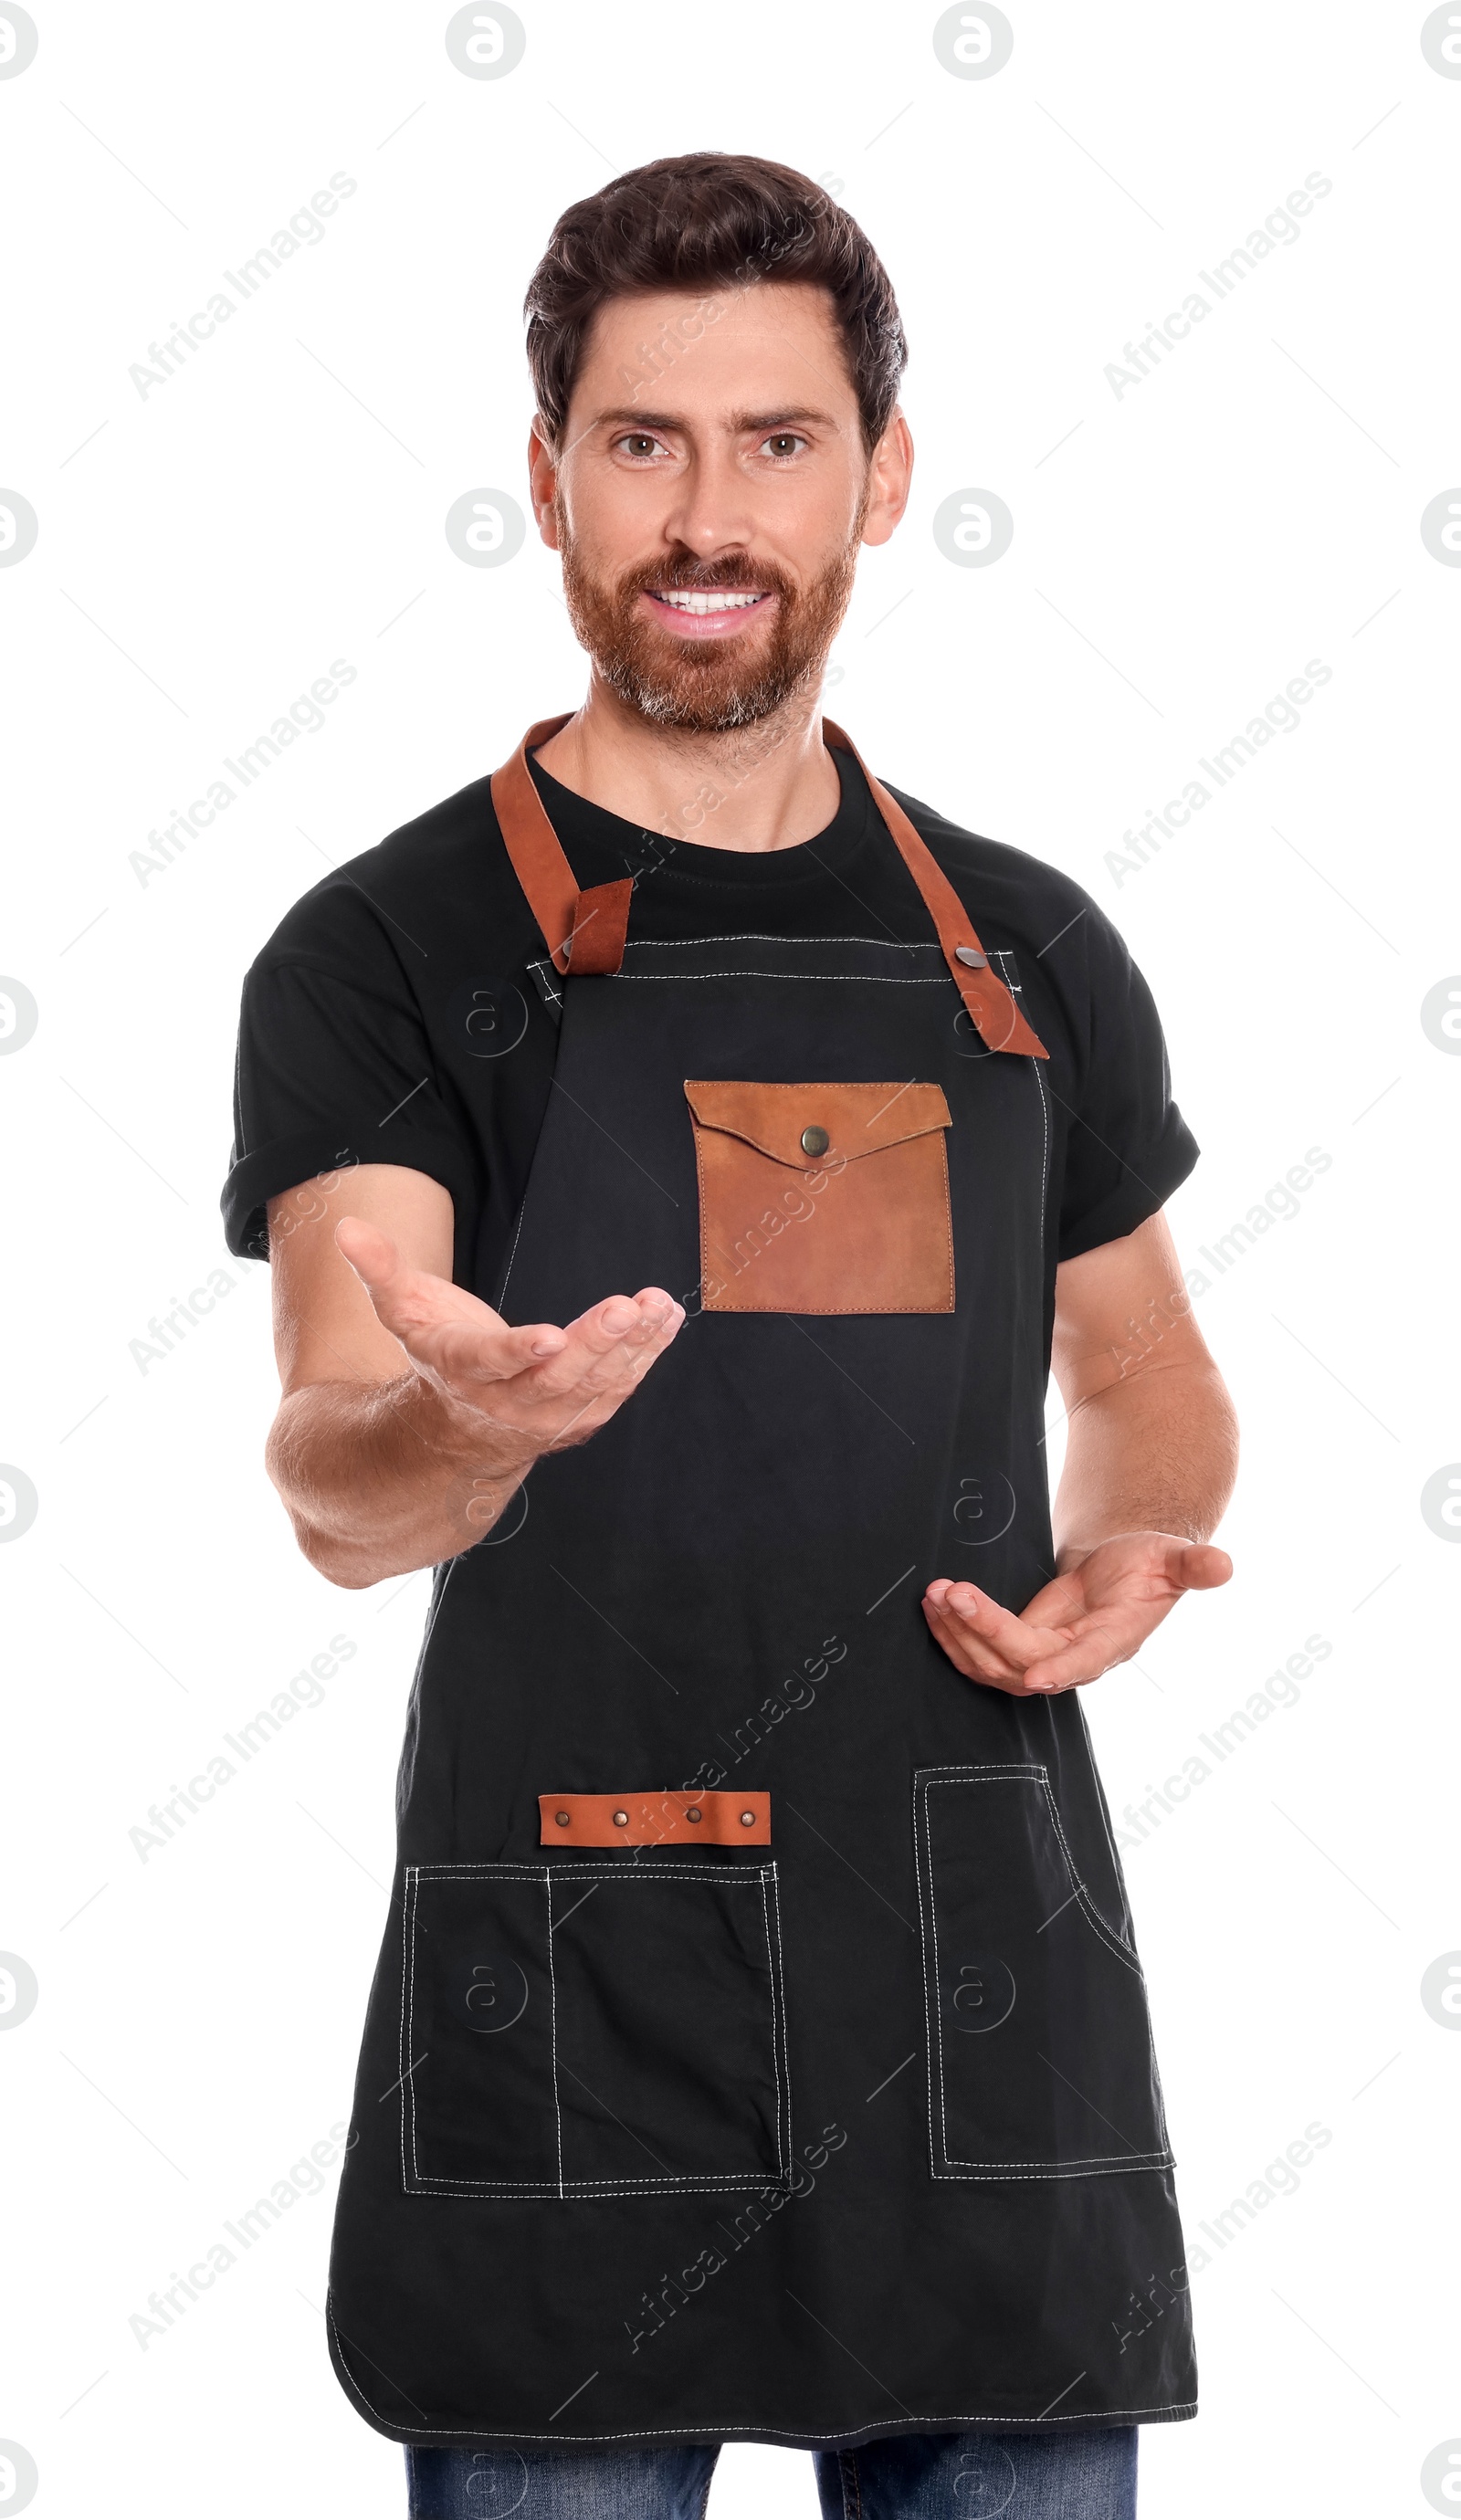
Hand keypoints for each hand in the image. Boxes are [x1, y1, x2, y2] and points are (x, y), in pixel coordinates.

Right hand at [334, 1215, 683, 1463]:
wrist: (458, 1432)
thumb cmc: (435, 1354)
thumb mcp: (401, 1311)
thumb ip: (380, 1270)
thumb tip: (346, 1228)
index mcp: (463, 1371)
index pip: (491, 1362)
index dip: (520, 1351)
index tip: (551, 1336)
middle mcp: (509, 1402)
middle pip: (557, 1376)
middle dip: (595, 1343)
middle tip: (625, 1307)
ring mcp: (549, 1415)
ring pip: (596, 1384)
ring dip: (632, 1346)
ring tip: (658, 1305)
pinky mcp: (582, 1415)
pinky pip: (618, 1387)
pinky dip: (646, 1355)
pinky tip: (666, 1318)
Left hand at [922, 1532, 1231, 1696]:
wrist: (1126, 1572)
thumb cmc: (1151, 1564)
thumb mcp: (1174, 1558)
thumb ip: (1194, 1565)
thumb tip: (1224, 1564)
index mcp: (1114, 1641)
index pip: (1085, 1661)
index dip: (1062, 1669)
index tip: (1034, 1674)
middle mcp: (1075, 1659)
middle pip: (1022, 1660)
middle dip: (983, 1630)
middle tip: (949, 1592)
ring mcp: (1045, 1657)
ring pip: (993, 1664)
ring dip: (958, 1633)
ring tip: (933, 1595)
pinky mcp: (1020, 1648)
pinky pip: (980, 1654)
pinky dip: (954, 1634)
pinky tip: (934, 1607)